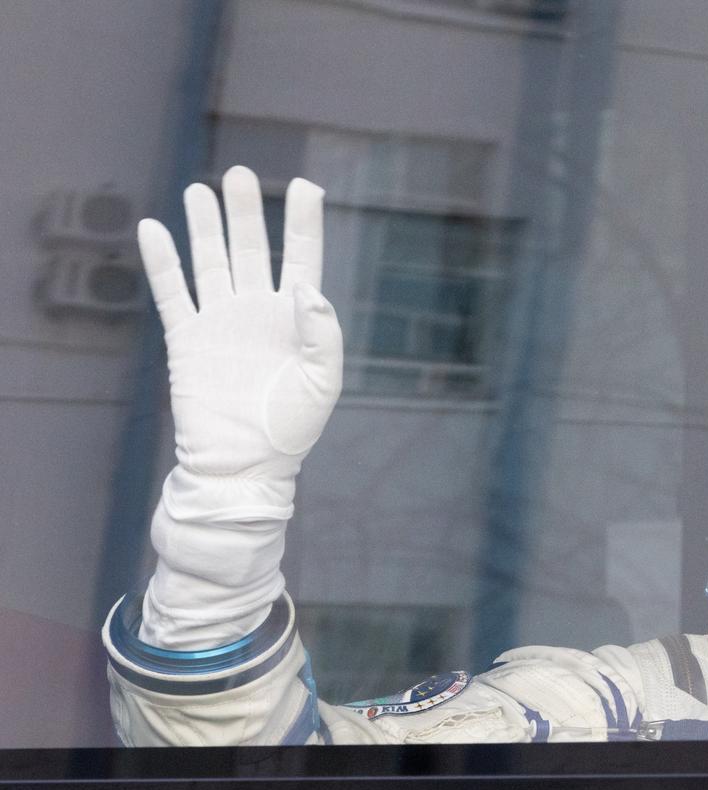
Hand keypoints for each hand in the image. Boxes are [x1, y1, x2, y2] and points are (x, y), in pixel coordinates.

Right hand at [138, 166, 341, 502]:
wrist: (244, 466)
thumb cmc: (292, 429)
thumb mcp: (322, 381)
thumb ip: (321, 332)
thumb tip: (307, 288)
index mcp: (296, 319)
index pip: (302, 258)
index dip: (304, 222)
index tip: (307, 186)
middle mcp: (257, 312)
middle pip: (251, 249)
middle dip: (246, 212)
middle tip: (241, 175)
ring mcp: (221, 322)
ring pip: (212, 262)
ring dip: (206, 227)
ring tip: (202, 190)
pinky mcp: (187, 340)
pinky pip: (172, 294)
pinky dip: (162, 264)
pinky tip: (154, 230)